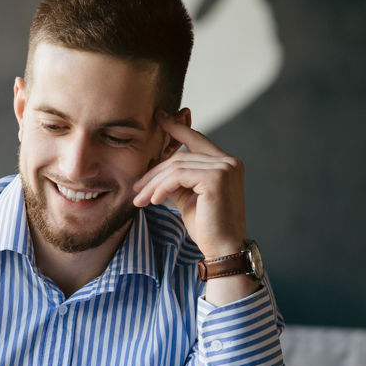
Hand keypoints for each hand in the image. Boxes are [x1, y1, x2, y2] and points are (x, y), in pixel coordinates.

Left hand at [132, 111, 246, 259]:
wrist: (223, 249)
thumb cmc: (207, 226)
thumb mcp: (188, 198)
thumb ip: (177, 180)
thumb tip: (155, 168)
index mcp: (225, 163)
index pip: (197, 139)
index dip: (177, 127)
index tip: (158, 116)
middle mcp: (228, 162)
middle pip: (180, 156)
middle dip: (154, 171)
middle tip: (136, 187)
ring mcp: (225, 168)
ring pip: (176, 166)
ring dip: (154, 183)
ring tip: (139, 200)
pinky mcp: (216, 178)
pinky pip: (178, 176)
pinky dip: (161, 188)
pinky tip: (152, 202)